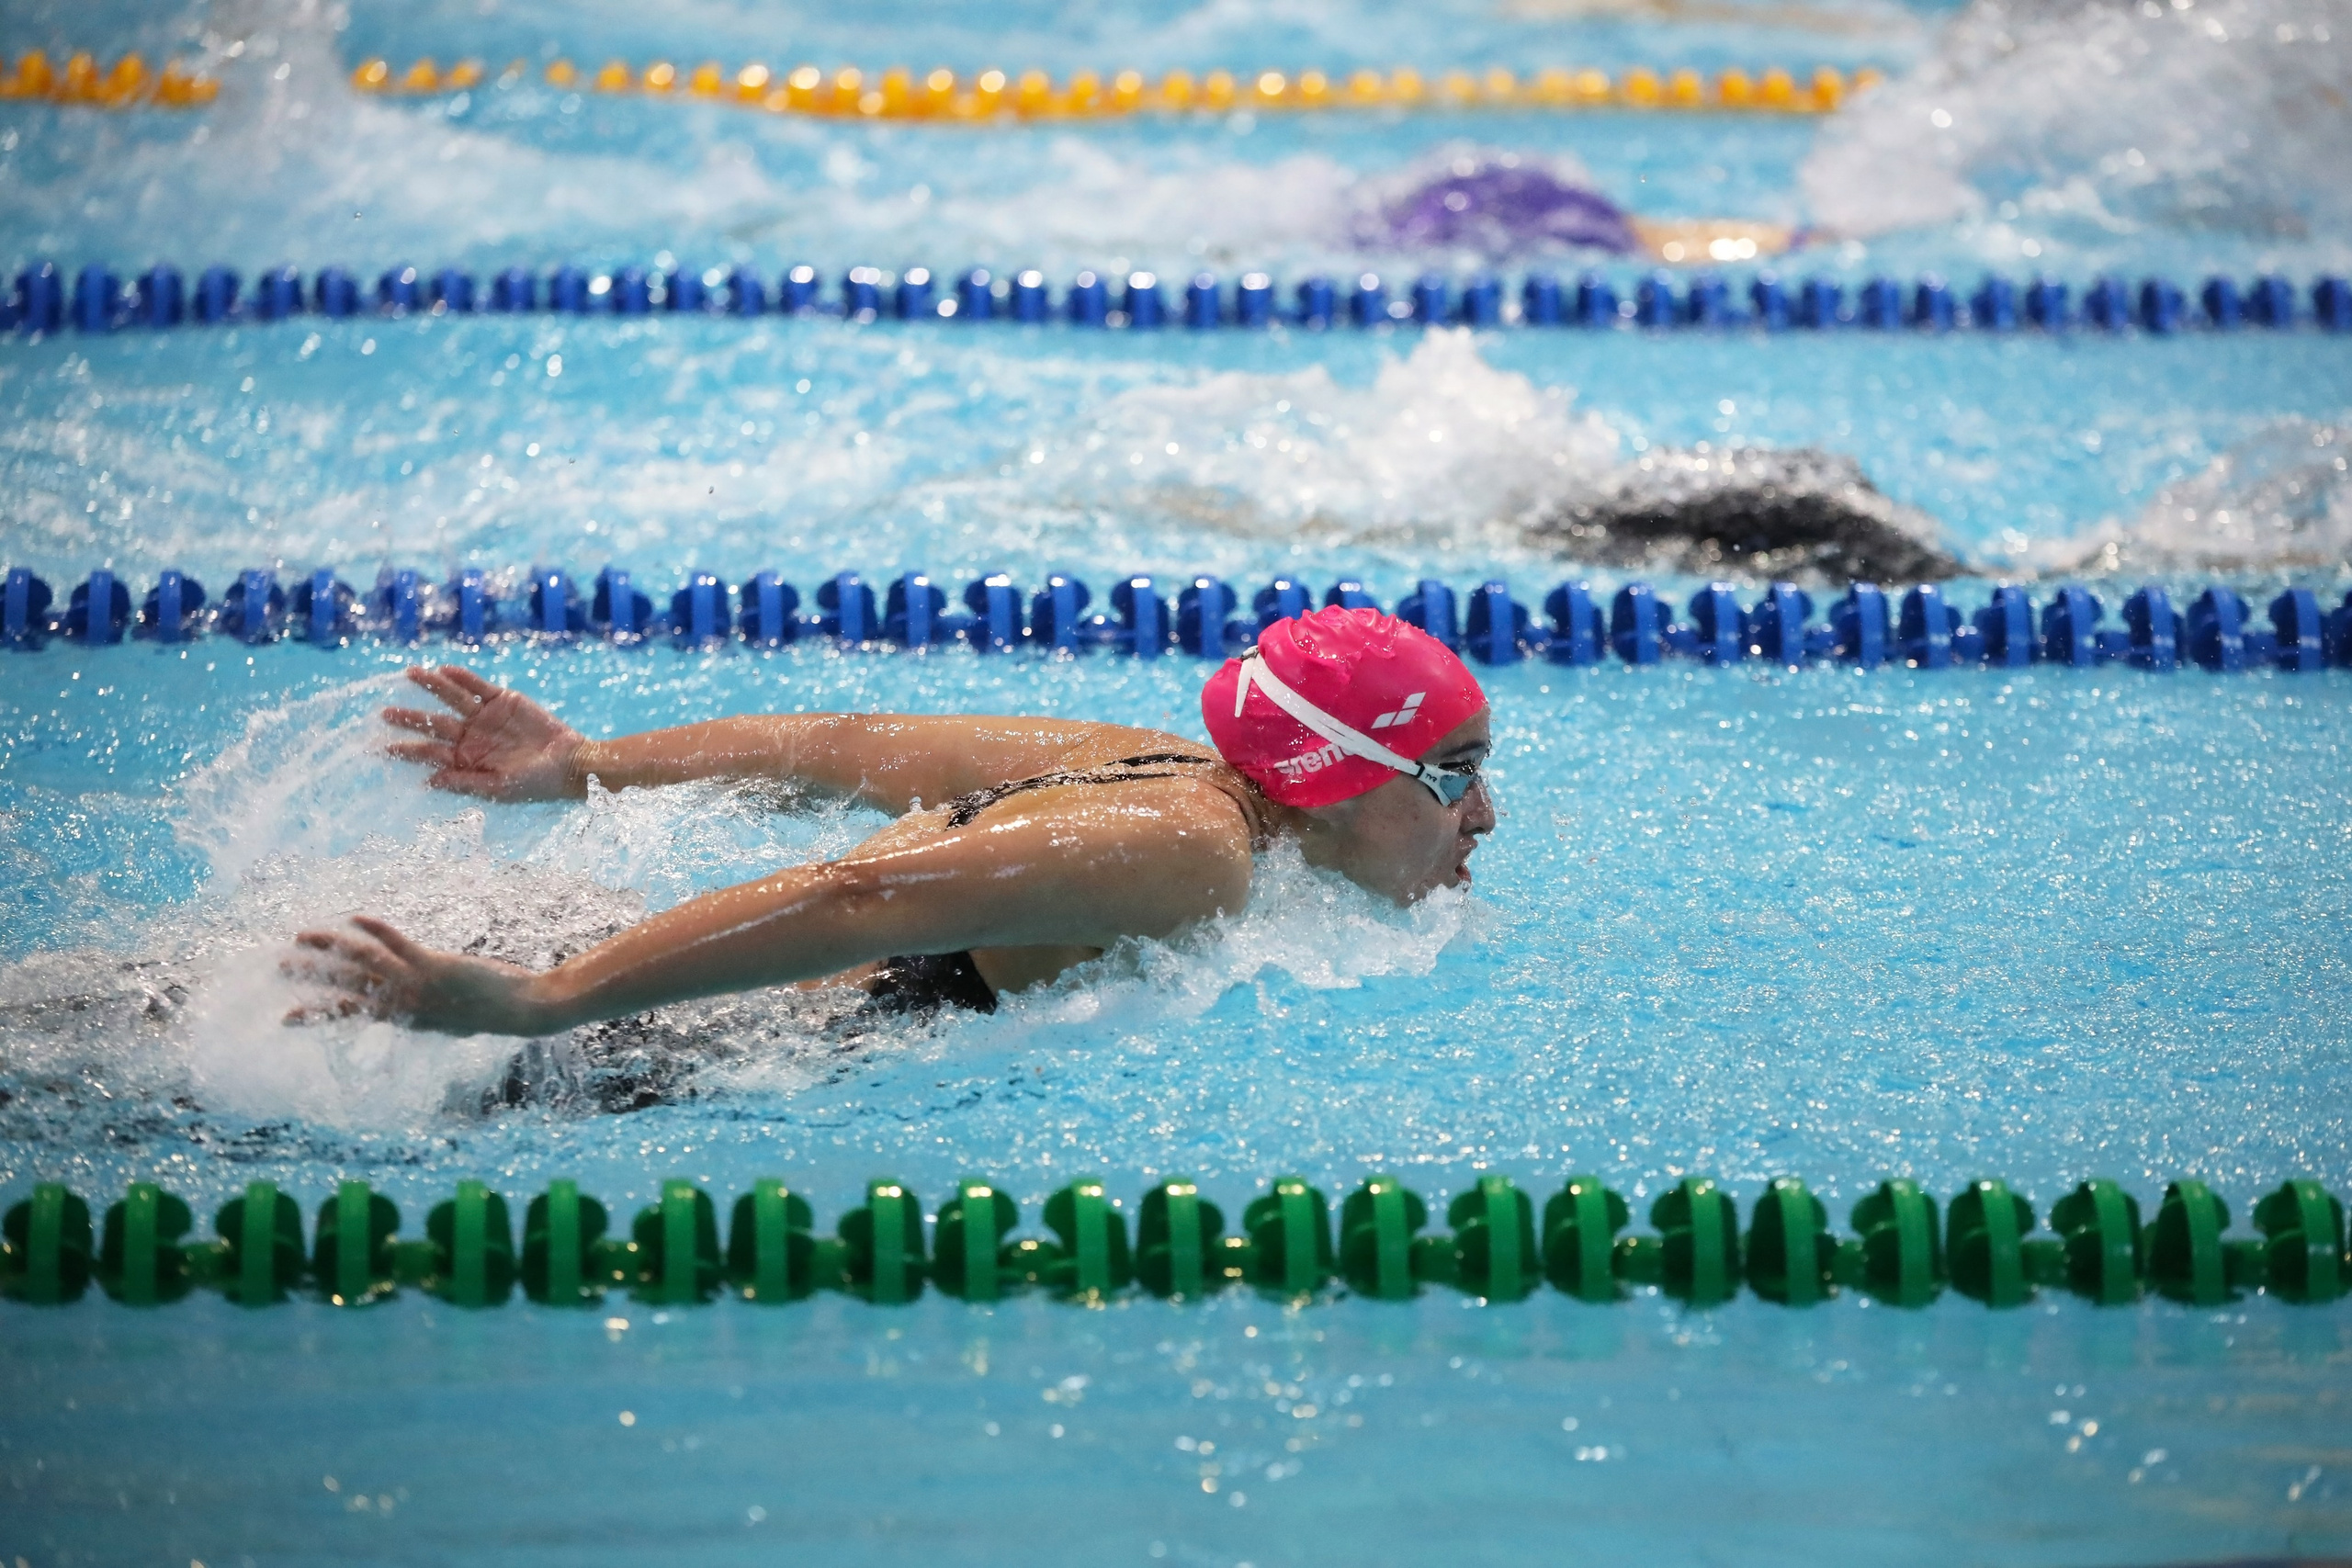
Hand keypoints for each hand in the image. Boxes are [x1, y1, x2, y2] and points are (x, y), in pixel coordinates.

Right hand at [285, 917, 562, 1035]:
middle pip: (344, 988)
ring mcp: (415, 985)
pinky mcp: (433, 965)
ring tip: (302, 935)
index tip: (285, 1017)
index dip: (316, 1015)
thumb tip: (436, 1021)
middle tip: (278, 966)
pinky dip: (375, 928)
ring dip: (330, 947)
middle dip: (310, 976)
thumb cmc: (494, 1015)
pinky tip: (356, 915)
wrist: (522, 1012)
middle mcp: (402, 1005)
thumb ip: (438, 1019)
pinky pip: (397, 944)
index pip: (350, 1015)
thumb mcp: (457, 1024)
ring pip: (361, 964)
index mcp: (404, 1019)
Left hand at [382, 665, 584, 800]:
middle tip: (385, 714)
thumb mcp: (499, 788)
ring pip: (451, 699)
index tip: (380, 747)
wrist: (572, 763)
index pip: (429, 753)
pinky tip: (444, 669)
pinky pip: (477, 687)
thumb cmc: (537, 784)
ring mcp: (486, 717)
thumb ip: (464, 782)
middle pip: (434, 724)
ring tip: (411, 673)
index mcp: (466, 761)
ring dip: (432, 686)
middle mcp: (471, 737)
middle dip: (410, 718)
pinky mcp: (504, 700)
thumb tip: (428, 782)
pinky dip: (462, 678)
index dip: (405, 749)